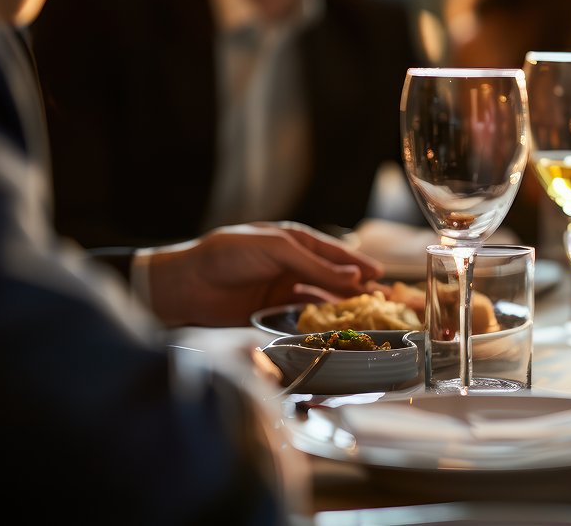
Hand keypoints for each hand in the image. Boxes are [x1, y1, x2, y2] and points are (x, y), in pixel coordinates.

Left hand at [147, 223, 382, 326]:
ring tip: (368, 317)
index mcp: (295, 242)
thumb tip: (354, 277)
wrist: (186, 284)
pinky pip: (303, 317)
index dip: (360, 265)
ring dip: (344, 307)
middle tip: (384, 302)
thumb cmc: (228, 254)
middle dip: (359, 289)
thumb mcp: (277, 250)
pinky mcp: (271, 312)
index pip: (336, 254)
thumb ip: (315, 265)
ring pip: (322, 299)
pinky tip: (337, 328)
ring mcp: (283, 289)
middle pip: (333, 278)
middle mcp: (293, 265)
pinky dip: (321, 322)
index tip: (382, 277)